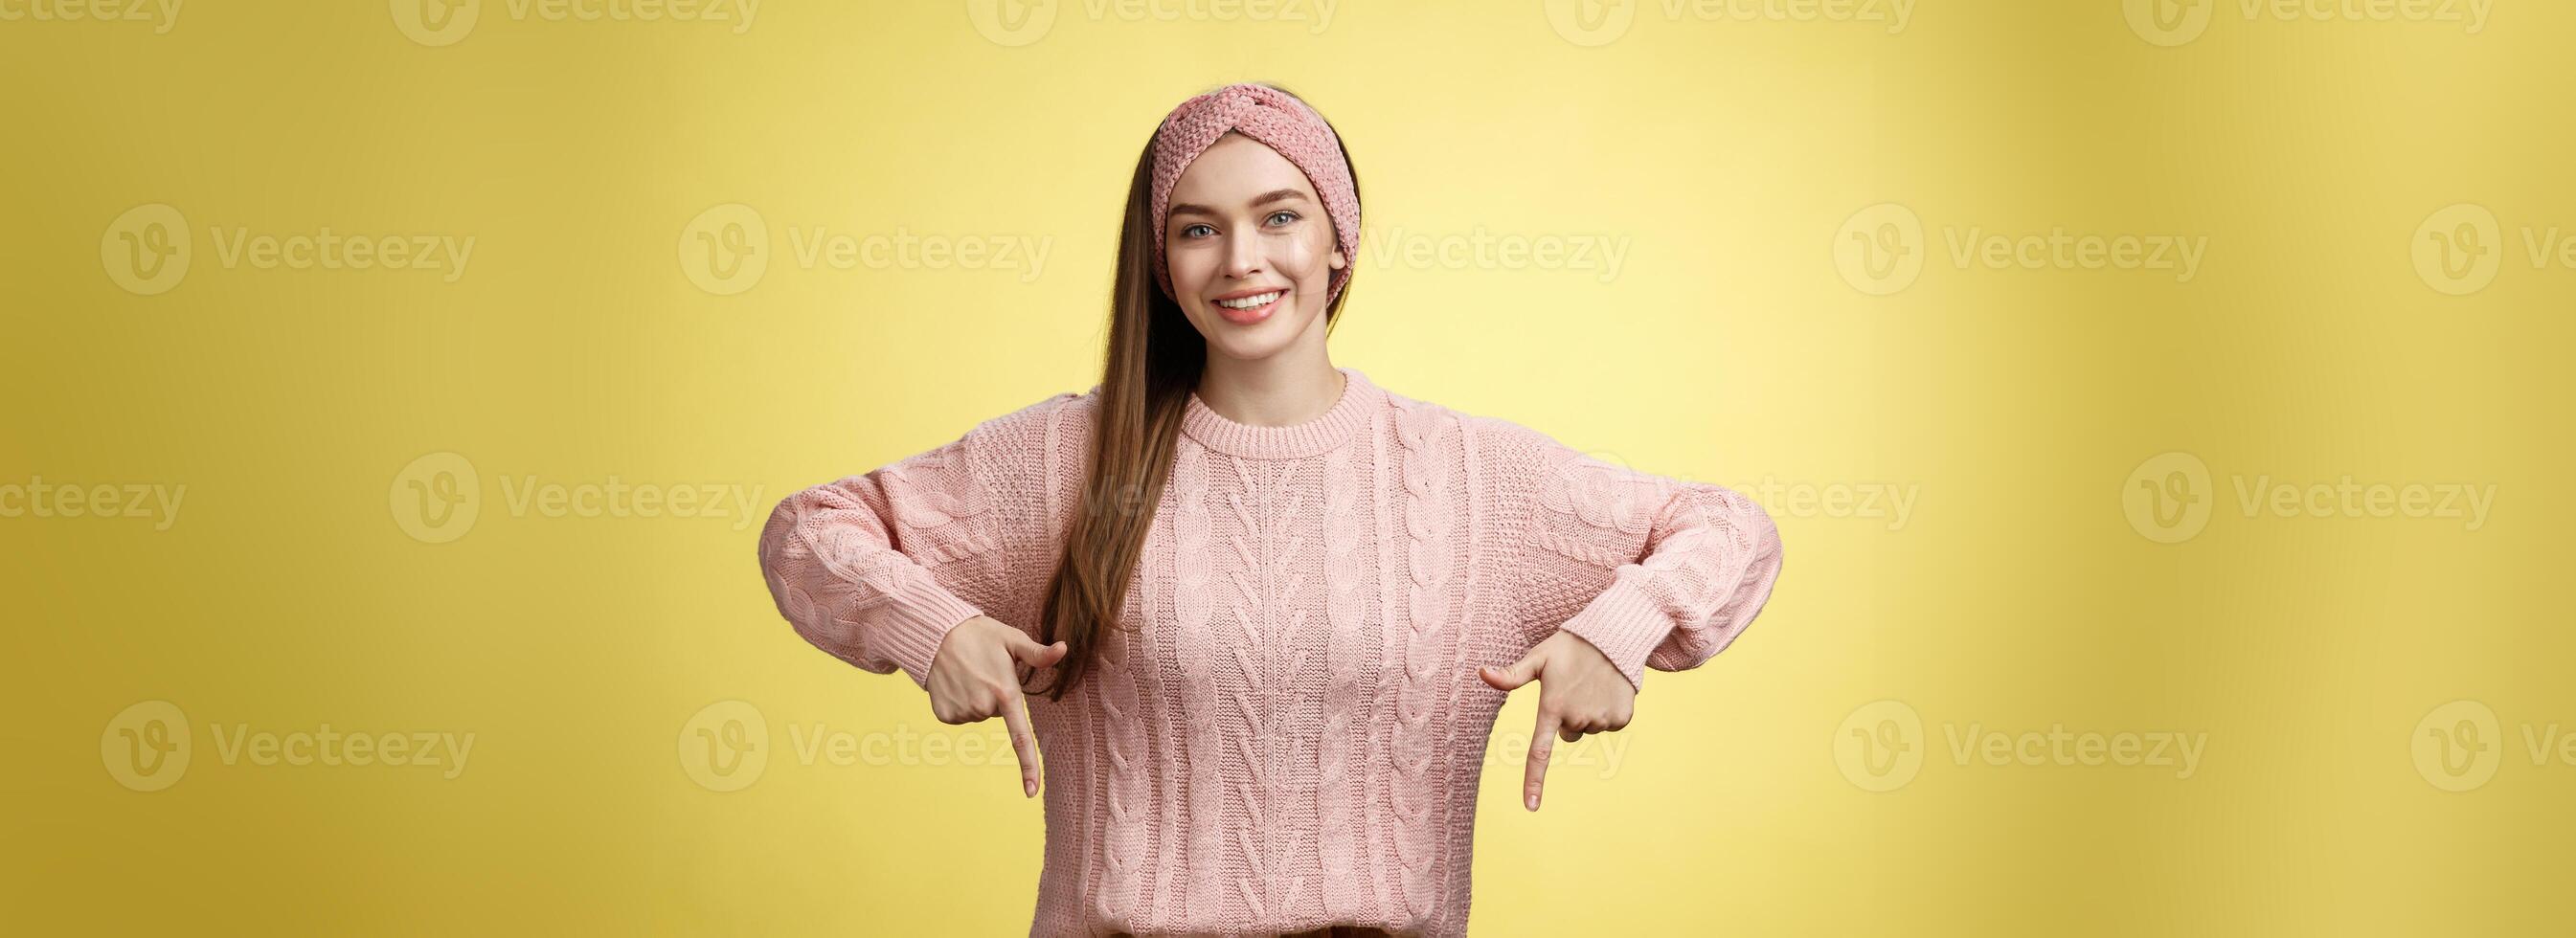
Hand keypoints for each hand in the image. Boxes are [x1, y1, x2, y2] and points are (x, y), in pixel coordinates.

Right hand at [926, 615, 1066, 798]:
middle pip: (998, 715)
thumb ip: (1039, 653)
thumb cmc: (980, 635)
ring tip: (968, 674)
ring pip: (979, 715)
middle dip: (996, 697)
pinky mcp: (944, 716)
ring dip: (977, 698)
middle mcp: (983, 708)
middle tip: (985, 672)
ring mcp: (962, 713)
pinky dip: (960, 703)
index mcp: (1005, 693)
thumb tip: (1064, 649)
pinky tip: (955, 683)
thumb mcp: (1012, 639)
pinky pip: (961, 717)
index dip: (1028, 766)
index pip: (1020, 737)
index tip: (1032, 792)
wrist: (935, 634)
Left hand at [1479, 630, 1635, 811]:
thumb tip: (1481, 673)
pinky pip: (1608, 724)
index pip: (1539, 753)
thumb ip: (1511, 675)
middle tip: (1572, 688)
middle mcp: (1576, 718)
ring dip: (1587, 712)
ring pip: (1586, 729)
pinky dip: (1607, 710)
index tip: (1531, 807)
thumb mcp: (1538, 658)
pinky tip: (1607, 688)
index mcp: (1552, 707)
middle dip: (1567, 716)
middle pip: (1566, 734)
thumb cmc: (1569, 646)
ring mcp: (1601, 720)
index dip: (1534, 781)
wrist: (1614, 635)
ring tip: (1590, 684)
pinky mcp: (1622, 719)